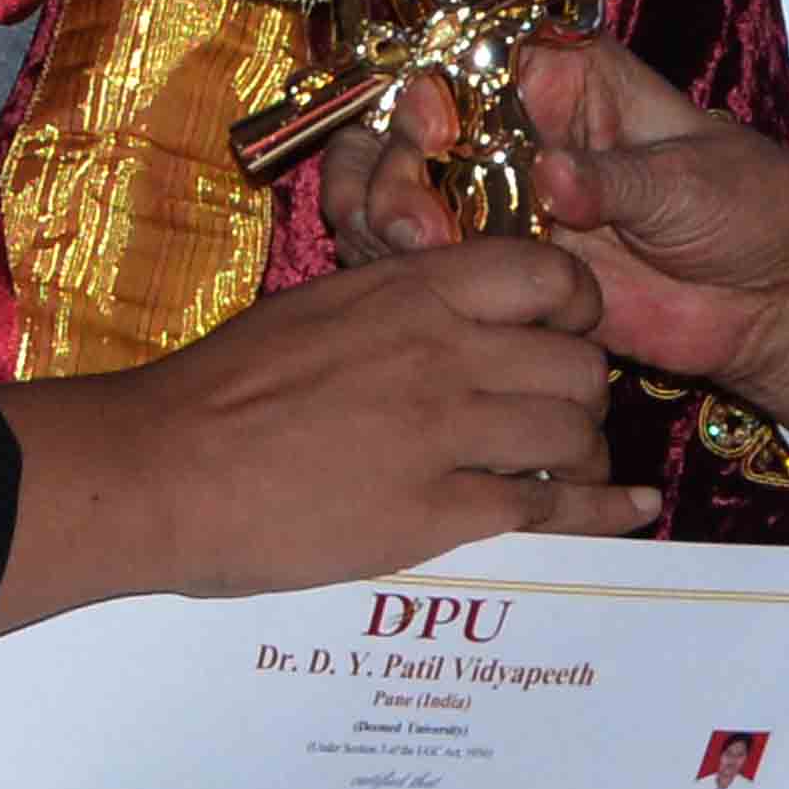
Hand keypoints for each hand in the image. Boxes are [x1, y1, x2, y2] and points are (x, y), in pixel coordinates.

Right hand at [0, 239, 652, 627]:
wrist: (158, 468)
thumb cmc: (216, 391)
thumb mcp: (312, 312)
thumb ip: (389, 311)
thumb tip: (435, 315)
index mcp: (407, 290)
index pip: (546, 273)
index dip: (578, 304)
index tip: (572, 328)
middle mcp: (442, 351)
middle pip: (578, 361)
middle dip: (582, 390)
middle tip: (560, 414)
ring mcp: (444, 432)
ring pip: (574, 431)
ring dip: (584, 453)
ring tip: (569, 468)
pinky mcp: (436, 511)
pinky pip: (550, 507)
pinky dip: (601, 513)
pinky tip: (630, 515)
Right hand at [325, 40, 788, 472]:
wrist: (775, 300)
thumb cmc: (749, 210)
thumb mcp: (687, 180)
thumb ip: (614, 180)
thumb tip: (550, 178)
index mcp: (570, 81)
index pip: (474, 64)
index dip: (436, 90)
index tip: (434, 129)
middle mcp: (526, 134)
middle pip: (422, 130)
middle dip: (399, 164)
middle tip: (418, 214)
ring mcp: (511, 203)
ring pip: (413, 194)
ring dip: (395, 217)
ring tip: (422, 247)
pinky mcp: (510, 270)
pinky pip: (439, 262)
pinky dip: (416, 270)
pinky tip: (426, 284)